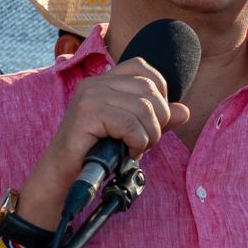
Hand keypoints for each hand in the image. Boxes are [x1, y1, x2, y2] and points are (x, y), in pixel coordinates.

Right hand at [17, 58, 190, 220]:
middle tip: (145, 142)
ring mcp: (90, 96)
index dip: (159, 92)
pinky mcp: (86, 114)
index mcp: (104, 81)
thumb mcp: (132, 134)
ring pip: (142, 107)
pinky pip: (129, 124)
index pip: (142, 68)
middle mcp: (95, 83)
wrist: (62, 178)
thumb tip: (184, 111)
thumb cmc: (95, 155)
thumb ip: (157, 120)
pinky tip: (128, 152)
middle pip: (148, 89)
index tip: (153, 119)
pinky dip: (136, 142)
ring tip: (135, 149)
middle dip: (158, 119)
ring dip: (148, 135)